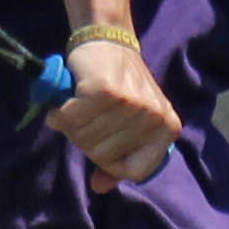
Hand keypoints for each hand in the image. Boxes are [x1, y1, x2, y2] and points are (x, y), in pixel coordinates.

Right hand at [46, 35, 179, 193]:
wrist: (107, 40)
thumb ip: (117, 160)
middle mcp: (154, 116)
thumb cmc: (116, 87)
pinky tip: (63, 103)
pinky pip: (71, 120)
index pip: (136, 172)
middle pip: (105, 156)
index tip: (101, 146)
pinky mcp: (105, 91)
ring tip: (76, 107)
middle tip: (84, 119)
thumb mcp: (127, 125)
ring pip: (86, 139)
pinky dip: (61, 114)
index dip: (111, 165)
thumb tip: (100, 187)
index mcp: (167, 128)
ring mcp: (131, 103)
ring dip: (71, 126)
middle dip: (86, 141)